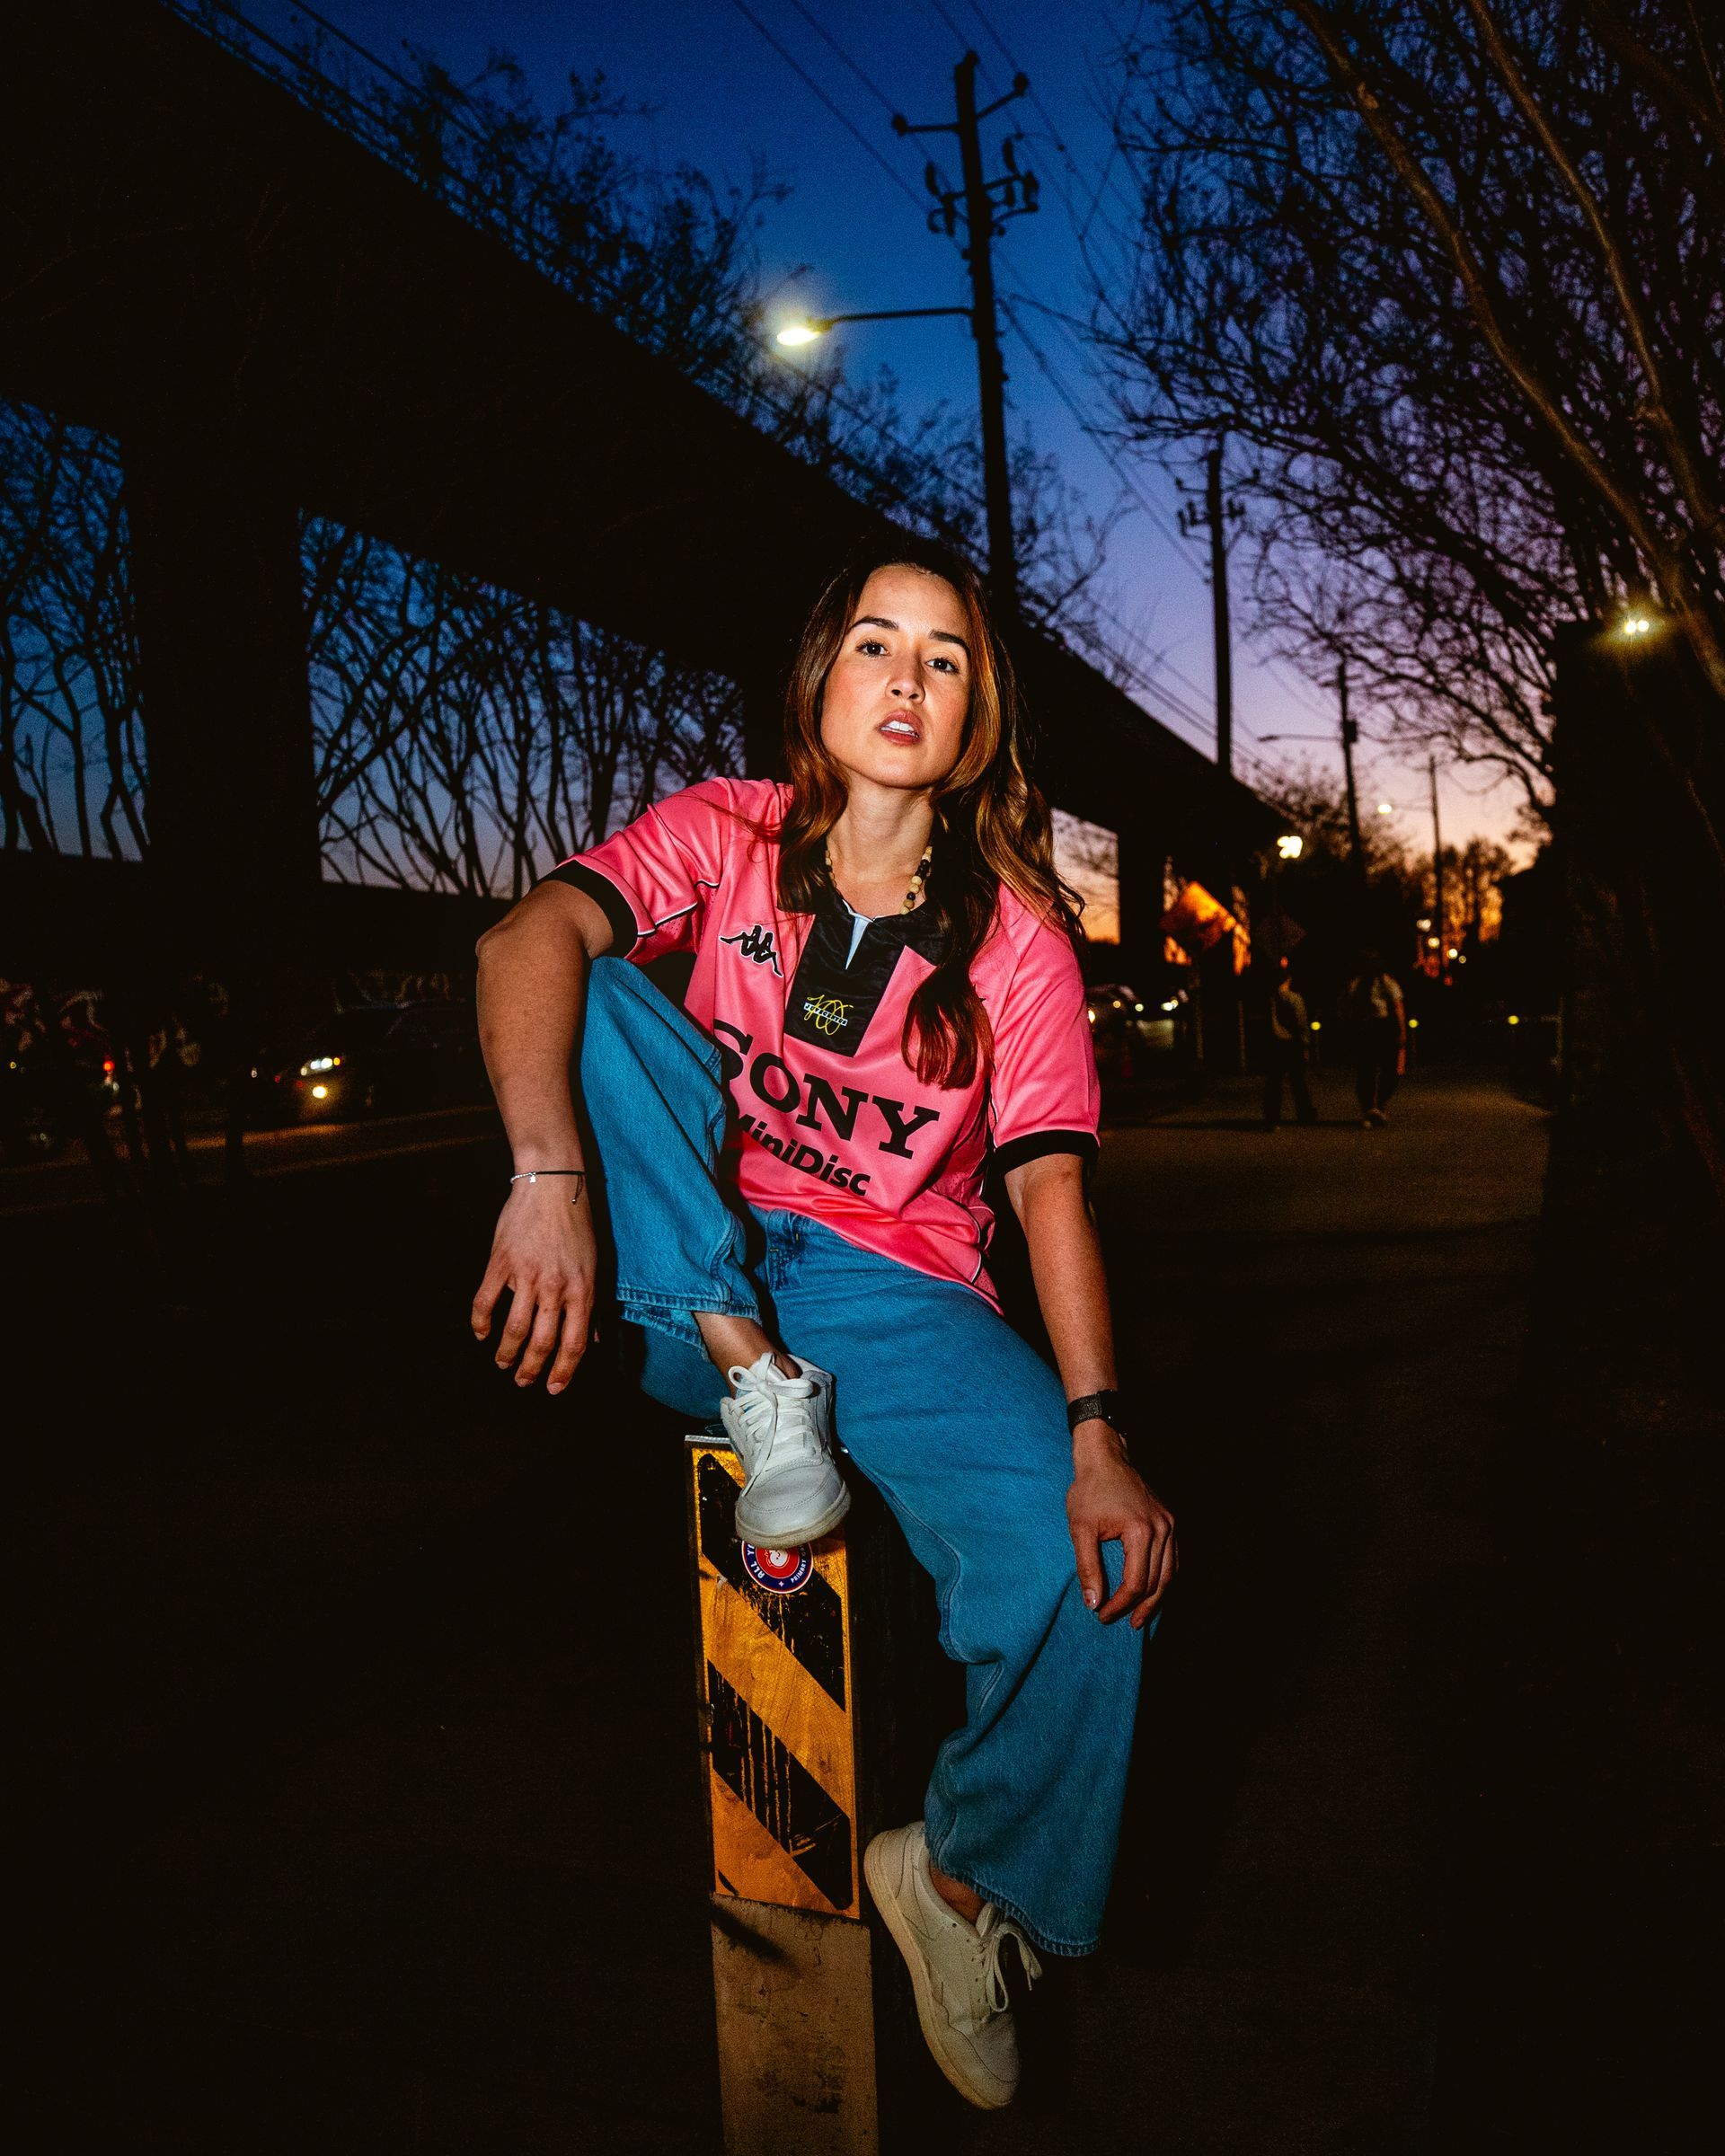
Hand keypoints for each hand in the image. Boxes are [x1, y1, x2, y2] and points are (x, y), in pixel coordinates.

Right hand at [469, 1178, 597, 1394]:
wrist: (552, 1186)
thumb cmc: (577, 1226)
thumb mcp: (593, 1266)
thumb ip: (593, 1306)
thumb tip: (595, 1340)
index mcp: (582, 1290)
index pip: (574, 1344)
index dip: (563, 1372)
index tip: (553, 1389)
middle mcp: (555, 1288)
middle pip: (541, 1343)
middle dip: (531, 1369)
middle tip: (522, 1382)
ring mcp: (525, 1275)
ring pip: (513, 1329)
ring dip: (506, 1353)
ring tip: (502, 1364)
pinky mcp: (501, 1263)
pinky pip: (485, 1301)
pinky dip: (481, 1323)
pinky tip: (482, 1334)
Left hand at [1066, 1423, 1176, 1629]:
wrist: (1106, 1458)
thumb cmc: (1090, 1490)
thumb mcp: (1080, 1528)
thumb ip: (1087, 1567)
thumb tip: (1093, 1602)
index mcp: (1140, 1531)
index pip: (1136, 1582)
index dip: (1119, 1604)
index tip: (1101, 1614)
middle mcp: (1162, 1528)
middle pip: (1158, 1582)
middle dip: (1139, 1607)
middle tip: (1123, 1623)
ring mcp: (1170, 1524)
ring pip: (1171, 1573)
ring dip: (1158, 1598)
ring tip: (1141, 1617)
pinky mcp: (1170, 1521)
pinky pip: (1174, 1558)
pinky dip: (1166, 1578)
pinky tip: (1155, 1591)